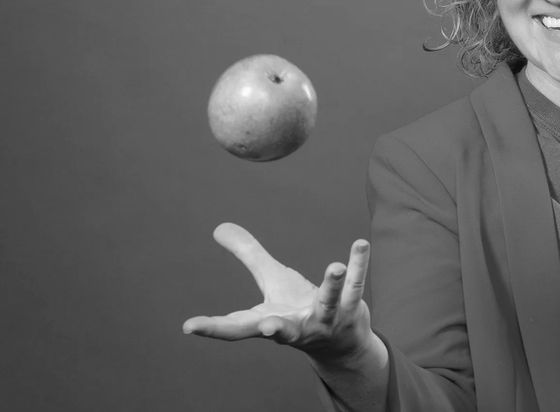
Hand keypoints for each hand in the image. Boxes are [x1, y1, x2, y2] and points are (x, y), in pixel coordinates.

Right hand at [183, 222, 379, 366]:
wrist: (340, 343)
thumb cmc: (297, 310)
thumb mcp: (271, 281)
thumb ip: (248, 255)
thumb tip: (220, 227)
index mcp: (267, 323)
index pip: (235, 329)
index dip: (211, 328)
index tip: (188, 326)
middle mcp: (295, 329)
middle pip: (280, 331)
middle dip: (274, 329)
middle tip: (267, 326)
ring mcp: (325, 321)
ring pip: (328, 304)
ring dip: (331, 286)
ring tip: (334, 267)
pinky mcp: (350, 310)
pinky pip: (355, 287)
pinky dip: (358, 266)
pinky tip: (360, 245)